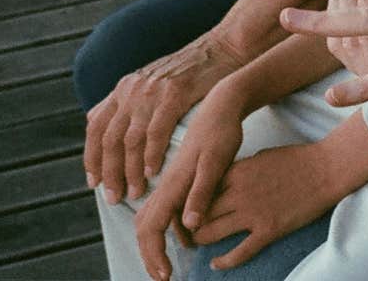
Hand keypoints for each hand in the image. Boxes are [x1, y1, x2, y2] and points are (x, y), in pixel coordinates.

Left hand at [84, 34, 246, 203]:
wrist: (223, 48)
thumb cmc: (191, 72)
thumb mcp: (151, 82)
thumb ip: (126, 102)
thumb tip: (98, 121)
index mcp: (124, 88)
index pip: (95, 127)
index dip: (92, 157)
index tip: (95, 182)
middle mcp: (132, 89)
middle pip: (110, 138)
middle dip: (110, 172)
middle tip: (115, 197)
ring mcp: (153, 91)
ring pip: (130, 140)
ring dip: (130, 171)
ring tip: (135, 191)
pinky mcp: (175, 94)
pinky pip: (156, 131)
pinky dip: (152, 155)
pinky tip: (154, 172)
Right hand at [133, 92, 247, 280]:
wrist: (223, 104)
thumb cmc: (223, 132)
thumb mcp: (217, 163)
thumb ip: (203, 193)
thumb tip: (190, 226)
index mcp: (172, 184)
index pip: (152, 228)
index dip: (154, 255)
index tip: (166, 277)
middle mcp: (166, 184)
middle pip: (145, 226)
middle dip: (150, 254)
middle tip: (165, 277)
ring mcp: (171, 180)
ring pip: (152, 217)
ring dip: (158, 243)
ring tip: (171, 263)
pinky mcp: (179, 177)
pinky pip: (165, 208)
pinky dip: (168, 227)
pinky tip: (187, 235)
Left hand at [186, 141, 341, 270]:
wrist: (326, 170)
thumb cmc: (297, 159)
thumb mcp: (261, 156)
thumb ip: (241, 170)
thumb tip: (229, 181)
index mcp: (236, 172)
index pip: (201, 191)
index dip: (191, 202)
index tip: (189, 209)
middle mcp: (239, 193)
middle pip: (201, 213)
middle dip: (191, 223)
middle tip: (189, 230)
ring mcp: (253, 213)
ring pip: (213, 232)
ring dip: (202, 240)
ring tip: (199, 244)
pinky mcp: (269, 230)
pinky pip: (240, 252)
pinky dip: (224, 261)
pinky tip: (216, 264)